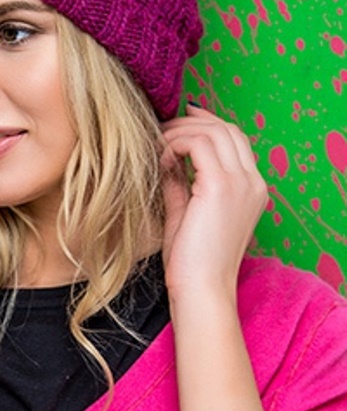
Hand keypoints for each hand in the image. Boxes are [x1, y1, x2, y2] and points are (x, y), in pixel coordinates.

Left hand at [159, 105, 267, 297]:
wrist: (202, 290)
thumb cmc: (191, 262)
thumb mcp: (186, 213)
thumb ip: (181, 184)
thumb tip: (167, 161)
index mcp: (252, 189)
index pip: (235, 139)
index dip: (207, 123)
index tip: (180, 120)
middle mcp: (253, 182)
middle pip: (227, 129)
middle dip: (192, 122)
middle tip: (162, 127)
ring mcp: (241, 183)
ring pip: (212, 131)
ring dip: (180, 132)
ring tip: (157, 144)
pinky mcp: (220, 186)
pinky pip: (197, 144)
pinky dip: (174, 145)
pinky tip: (159, 161)